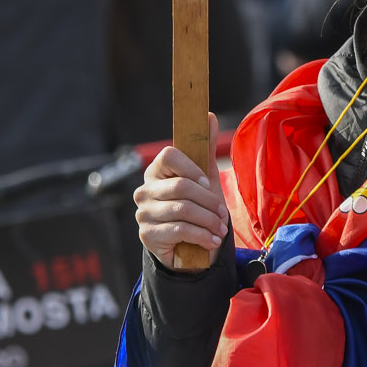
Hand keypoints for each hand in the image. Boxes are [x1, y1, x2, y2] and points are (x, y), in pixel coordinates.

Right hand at [135, 126, 227, 272]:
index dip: (192, 168)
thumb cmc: (197, 210)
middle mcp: (144, 190)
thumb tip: (210, 116)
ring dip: (209, 221)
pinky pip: (179, 230)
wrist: (189, 250)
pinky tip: (211, 241)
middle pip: (181, 186)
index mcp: (156, 171)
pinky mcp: (147, 234)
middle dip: (209, 202)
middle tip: (223, 215)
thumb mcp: (205, 180)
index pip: (169, 155)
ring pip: (183, 210)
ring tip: (221, 229)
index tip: (207, 183)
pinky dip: (202, 236)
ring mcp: (143, 212)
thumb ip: (206, 149)